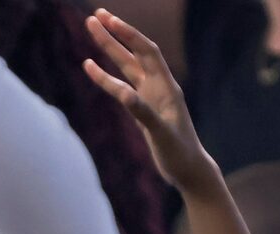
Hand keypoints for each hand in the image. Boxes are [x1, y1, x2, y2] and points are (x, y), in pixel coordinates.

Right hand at [83, 10, 222, 198]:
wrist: (189, 171)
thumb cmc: (180, 154)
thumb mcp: (162, 134)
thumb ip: (143, 113)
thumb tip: (123, 93)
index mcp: (167, 87)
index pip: (146, 52)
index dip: (128, 35)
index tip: (110, 21)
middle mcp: (158, 87)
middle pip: (133, 54)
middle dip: (114, 34)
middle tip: (94, 17)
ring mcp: (149, 97)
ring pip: (126, 67)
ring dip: (109, 49)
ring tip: (90, 30)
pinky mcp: (142, 110)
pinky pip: (120, 87)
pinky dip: (105, 77)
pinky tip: (91, 67)